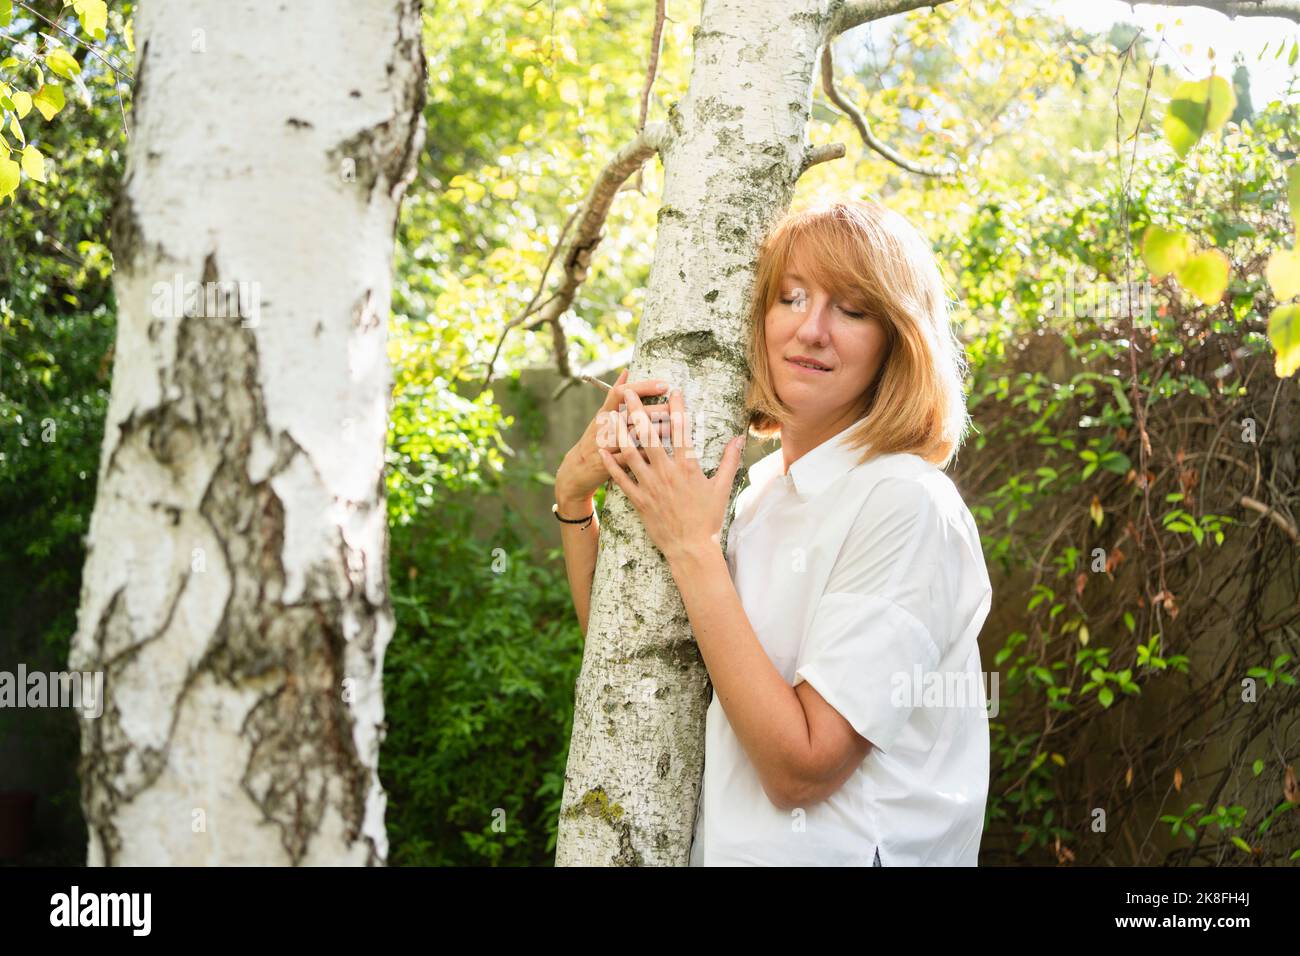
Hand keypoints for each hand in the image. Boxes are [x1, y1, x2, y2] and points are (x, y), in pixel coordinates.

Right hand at [555, 368, 674, 503]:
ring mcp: (605, 445)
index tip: (664, 385)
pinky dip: (645, 454)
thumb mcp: (601, 415)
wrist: (577, 469)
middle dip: (655, 410)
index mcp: (604, 412)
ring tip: (673, 427)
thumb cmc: (595, 438)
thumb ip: (615, 395)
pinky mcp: (609, 464)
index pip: (621, 393)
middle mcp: (604, 426)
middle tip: (674, 407)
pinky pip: (629, 458)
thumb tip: (627, 371)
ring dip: (653, 431)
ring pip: (631, 435)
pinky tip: (660, 452)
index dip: (643, 387)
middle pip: (630, 414)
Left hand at [597, 386, 745, 564]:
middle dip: (637, 411)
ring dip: (619, 432)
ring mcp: (650, 486)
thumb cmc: (708, 518)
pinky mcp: (639, 500)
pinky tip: (602, 450)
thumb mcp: (722, 487)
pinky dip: (610, 464)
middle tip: (627, 392)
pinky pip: (621, 479)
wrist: (691, 548)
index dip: (676, 408)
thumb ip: (729, 461)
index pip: (681, 430)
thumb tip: (738, 439)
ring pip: (630, 453)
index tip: (672, 390)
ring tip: (609, 415)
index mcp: (687, 467)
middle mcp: (667, 472)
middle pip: (649, 435)